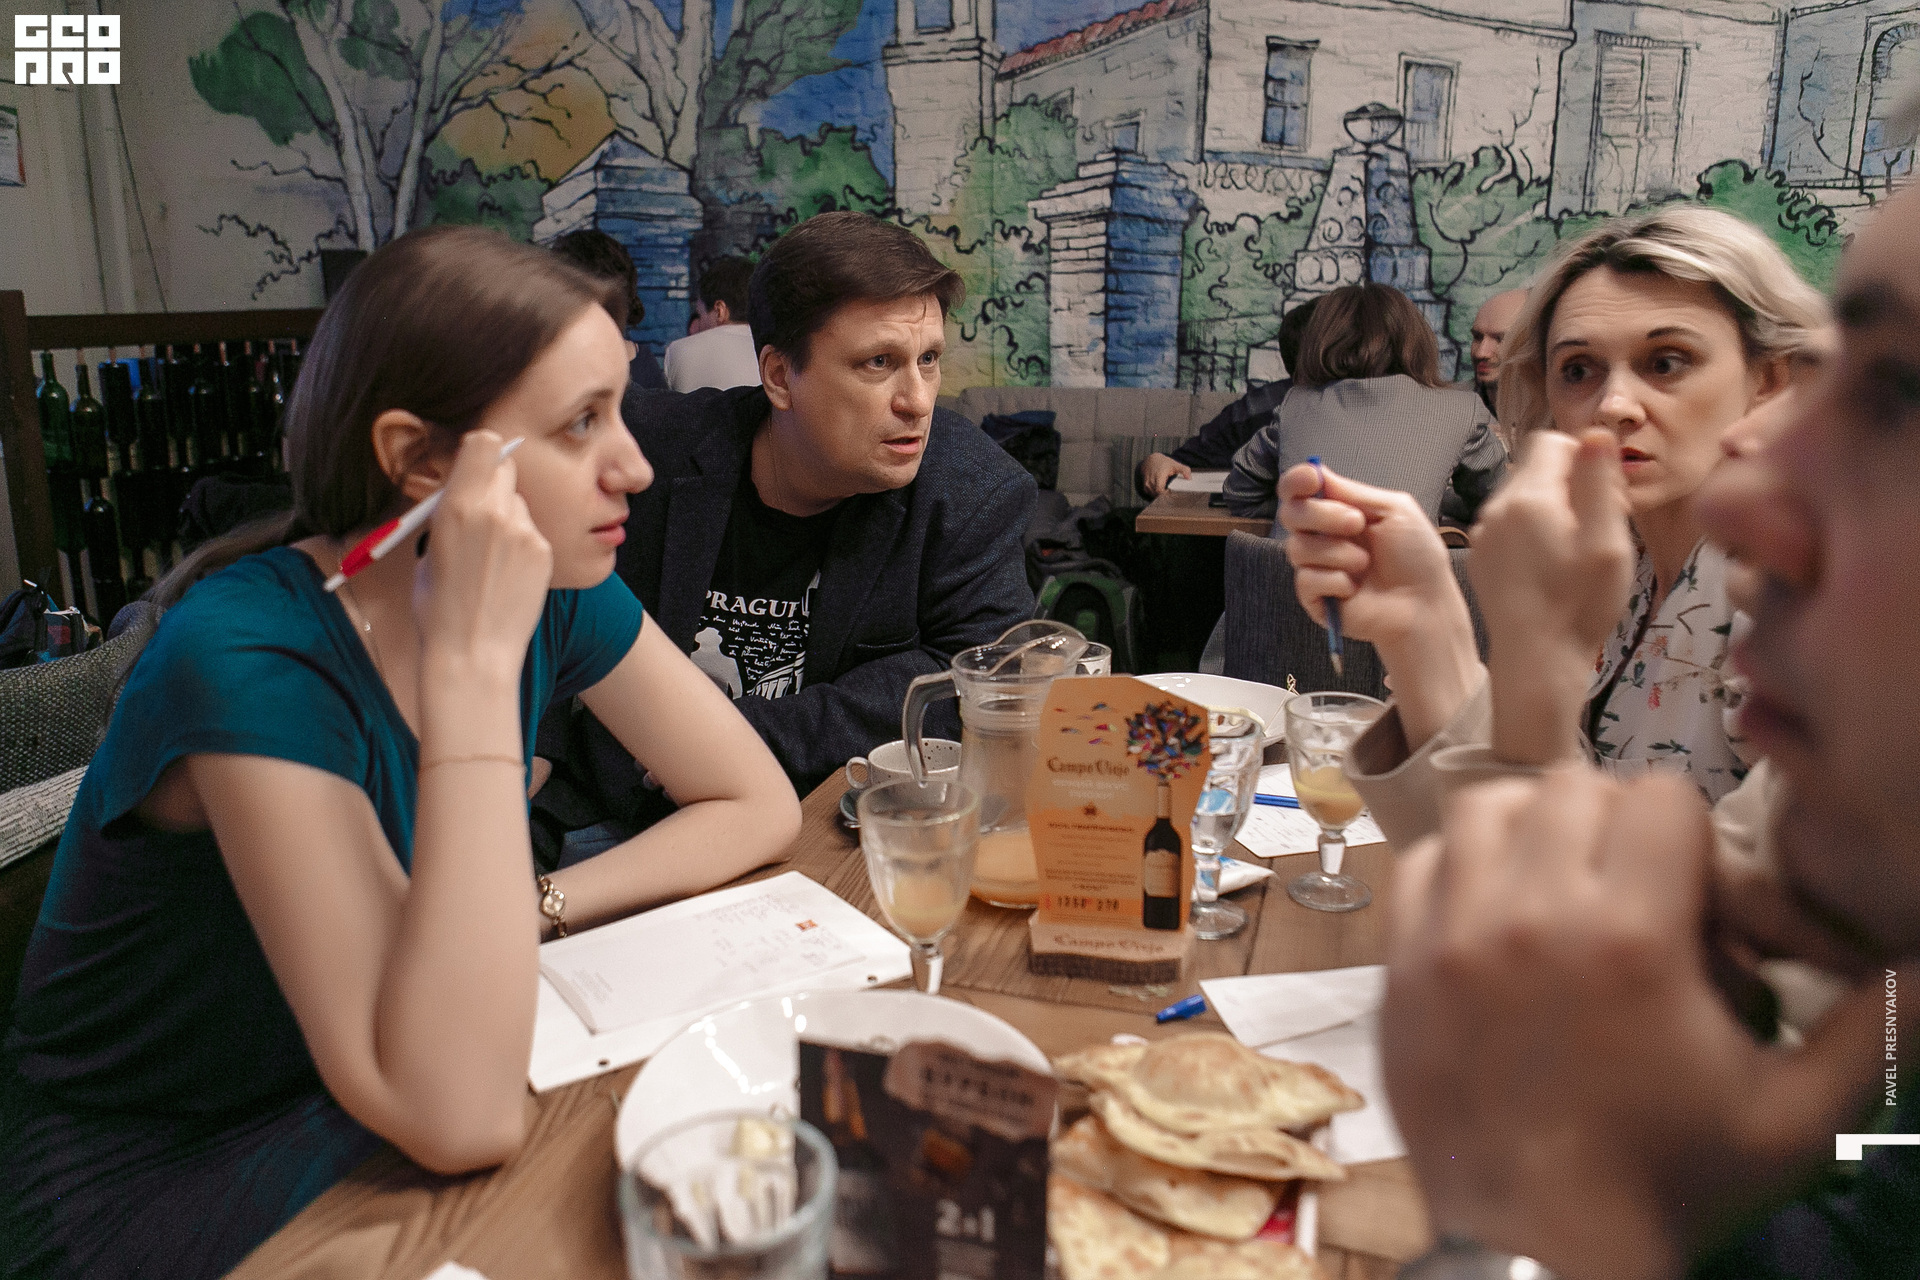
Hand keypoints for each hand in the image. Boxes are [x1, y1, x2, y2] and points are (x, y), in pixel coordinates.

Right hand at [413, 430, 552, 677]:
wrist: (472, 653)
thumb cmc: (439, 608)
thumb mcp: (429, 550)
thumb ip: (450, 515)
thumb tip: (463, 495)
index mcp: (457, 505)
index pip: (484, 444)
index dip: (480, 454)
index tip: (474, 468)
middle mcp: (495, 511)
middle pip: (506, 467)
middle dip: (495, 482)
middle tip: (484, 510)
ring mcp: (524, 531)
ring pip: (520, 502)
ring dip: (509, 516)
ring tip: (493, 556)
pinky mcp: (544, 551)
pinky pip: (533, 531)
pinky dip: (522, 544)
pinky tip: (509, 573)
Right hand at [1139, 453, 1190, 496]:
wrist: (1150, 461)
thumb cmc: (1163, 463)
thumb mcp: (1175, 464)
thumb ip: (1184, 470)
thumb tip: (1189, 478)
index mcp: (1158, 476)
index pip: (1160, 491)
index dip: (1166, 495)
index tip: (1171, 493)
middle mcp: (1151, 481)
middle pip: (1157, 495)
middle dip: (1164, 496)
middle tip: (1171, 494)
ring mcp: (1147, 484)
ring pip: (1154, 495)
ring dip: (1160, 496)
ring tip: (1167, 493)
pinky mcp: (1145, 487)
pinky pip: (1151, 494)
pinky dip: (1156, 494)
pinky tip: (1161, 492)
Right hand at [1278, 462, 1477, 744]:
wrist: (1424, 602)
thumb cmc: (1417, 558)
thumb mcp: (1393, 510)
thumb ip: (1352, 491)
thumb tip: (1316, 471)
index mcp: (1339, 511)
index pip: (1299, 490)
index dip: (1297, 481)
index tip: (1312, 480)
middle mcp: (1322, 537)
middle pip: (1291, 513)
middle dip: (1323, 515)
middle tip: (1356, 524)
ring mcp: (1316, 567)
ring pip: (1298, 548)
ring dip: (1337, 553)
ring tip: (1365, 564)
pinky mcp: (1314, 597)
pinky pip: (1306, 579)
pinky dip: (1334, 581)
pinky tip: (1355, 588)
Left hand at [1384, 767, 1886, 1279]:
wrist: (1540, 1247)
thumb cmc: (1670, 1180)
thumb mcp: (1791, 1114)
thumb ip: (1869, 1028)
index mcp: (1630, 935)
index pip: (1659, 795)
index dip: (1692, 833)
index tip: (1697, 894)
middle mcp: (1529, 914)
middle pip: (1570, 787)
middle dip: (1615, 824)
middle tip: (1635, 890)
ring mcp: (1450, 936)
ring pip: (1483, 809)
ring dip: (1531, 829)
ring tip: (1562, 888)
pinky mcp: (1399, 965)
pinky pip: (1419, 865)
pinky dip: (1458, 869)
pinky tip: (1492, 917)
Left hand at [1469, 429, 1632, 763]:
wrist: (1536, 660)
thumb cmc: (1579, 604)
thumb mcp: (1606, 541)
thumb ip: (1598, 483)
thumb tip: (1595, 434)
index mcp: (1528, 498)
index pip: (1550, 442)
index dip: (1584, 458)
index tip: (1605, 494)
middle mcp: (1496, 509)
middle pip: (1535, 467)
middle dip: (1570, 483)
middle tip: (1598, 525)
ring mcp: (1484, 534)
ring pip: (1523, 496)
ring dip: (1554, 509)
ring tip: (1577, 549)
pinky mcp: (1481, 557)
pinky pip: (1510, 525)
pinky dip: (1533, 532)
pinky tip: (1554, 565)